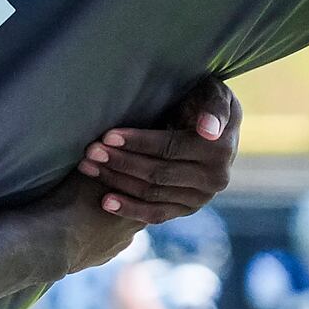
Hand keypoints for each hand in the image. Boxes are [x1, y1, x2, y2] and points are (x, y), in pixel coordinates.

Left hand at [74, 80, 238, 225]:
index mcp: (221, 149)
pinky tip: (105, 201)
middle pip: (158, 172)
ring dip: (117, 181)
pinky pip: (156, 214)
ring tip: (87, 166)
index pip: (171, 148)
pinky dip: (130, 209)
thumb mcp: (214, 93)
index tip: (108, 136)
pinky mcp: (187, 210)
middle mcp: (215, 178)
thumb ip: (214, 107)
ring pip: (152, 193)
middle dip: (121, 161)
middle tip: (90, 151)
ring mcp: (201, 198)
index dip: (139, 142)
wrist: (213, 129)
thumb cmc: (203, 101)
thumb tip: (208, 131)